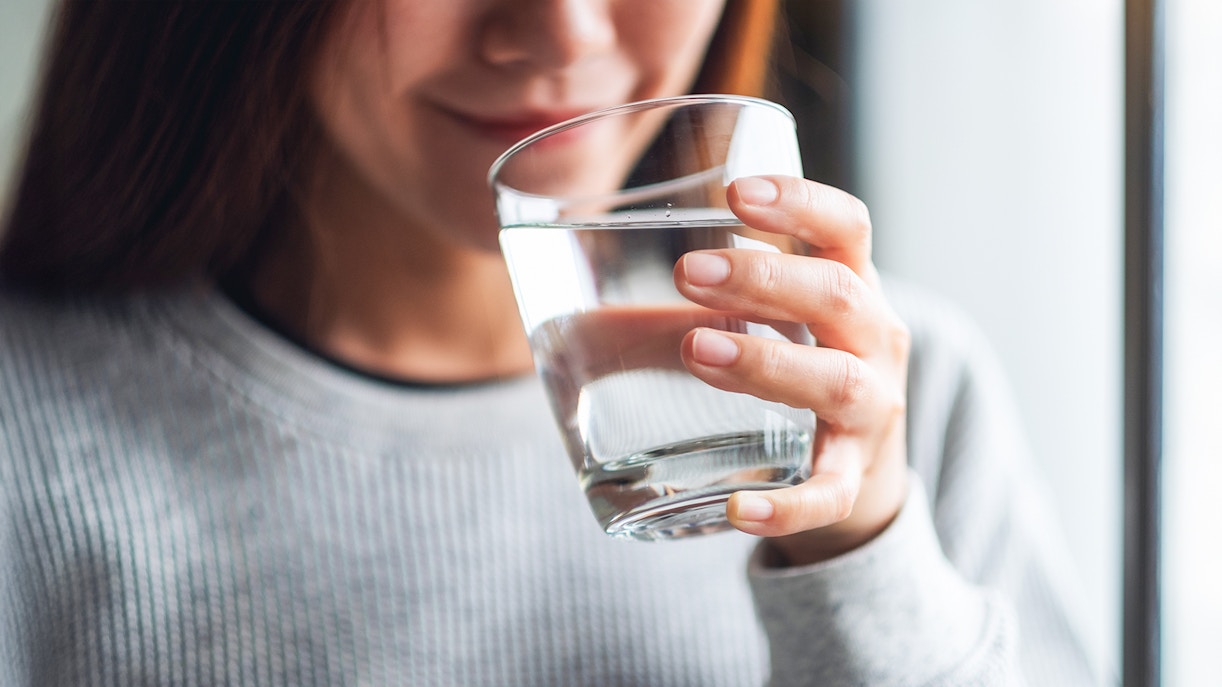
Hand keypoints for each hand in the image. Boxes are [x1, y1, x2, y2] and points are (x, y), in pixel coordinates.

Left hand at [672, 175, 910, 565]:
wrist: (860, 479)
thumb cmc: (798, 375)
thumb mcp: (768, 326)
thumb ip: (692, 307)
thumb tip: (569, 308)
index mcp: (852, 287)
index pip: (846, 227)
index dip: (800, 203)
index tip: (737, 192)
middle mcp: (874, 341)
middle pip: (839, 295)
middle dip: (766, 279)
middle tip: (688, 273)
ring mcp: (871, 411)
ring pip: (837, 382)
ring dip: (768, 363)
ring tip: (698, 350)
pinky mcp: (853, 480)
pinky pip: (829, 494)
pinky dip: (789, 504)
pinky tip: (740, 509)